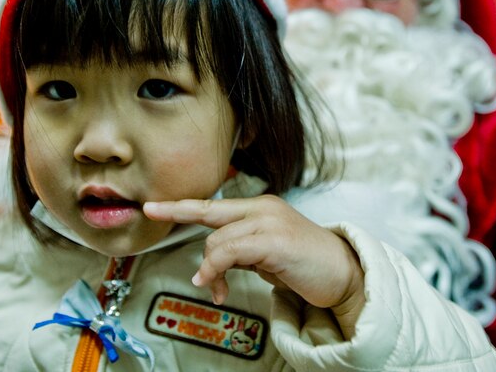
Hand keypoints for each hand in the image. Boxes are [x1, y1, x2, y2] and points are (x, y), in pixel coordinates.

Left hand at [144, 195, 364, 327]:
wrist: (344, 275)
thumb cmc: (304, 265)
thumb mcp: (265, 255)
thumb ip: (239, 250)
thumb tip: (211, 262)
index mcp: (260, 207)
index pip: (214, 205)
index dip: (182, 205)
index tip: (155, 205)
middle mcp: (262, 208)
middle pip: (209, 213)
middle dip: (178, 213)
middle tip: (151, 212)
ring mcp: (269, 221)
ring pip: (216, 240)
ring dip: (209, 269)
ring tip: (215, 289)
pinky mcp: (274, 240)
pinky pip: (229, 251)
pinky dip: (215, 269)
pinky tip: (214, 285)